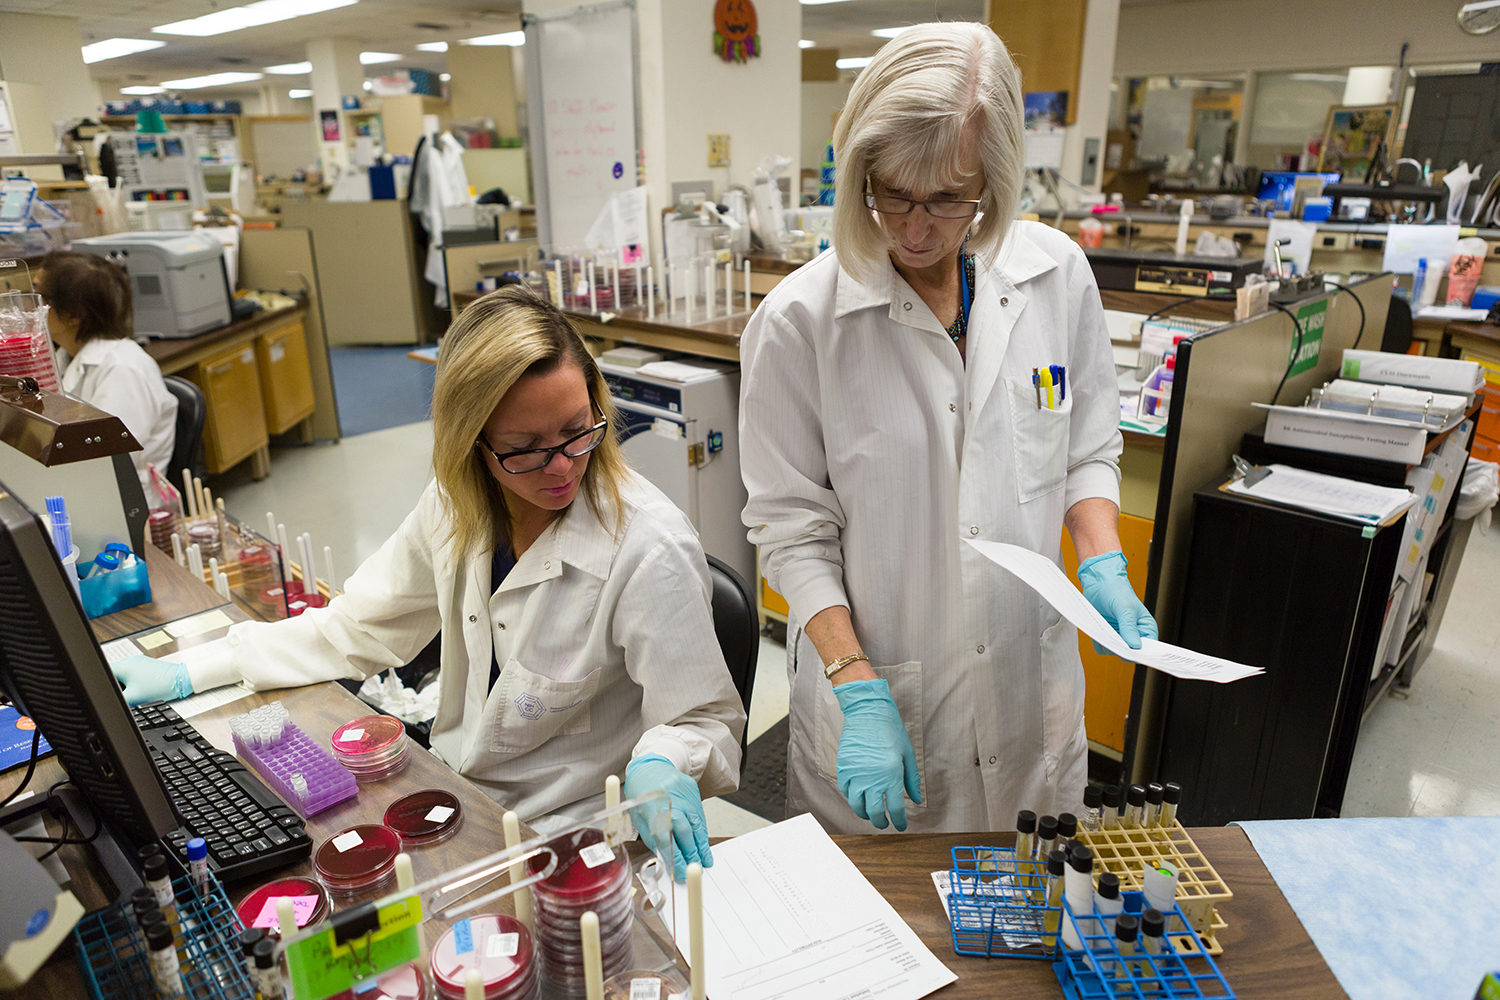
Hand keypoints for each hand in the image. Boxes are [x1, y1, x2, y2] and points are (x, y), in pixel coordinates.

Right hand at [110, 654, 191, 705]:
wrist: (180, 680)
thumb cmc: (159, 687)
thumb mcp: (133, 698)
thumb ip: (118, 700)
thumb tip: (109, 702)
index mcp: (123, 666)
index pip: (103, 673)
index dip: (103, 685)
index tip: (106, 692)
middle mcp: (129, 660)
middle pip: (113, 674)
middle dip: (115, 685)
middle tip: (123, 694)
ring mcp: (138, 660)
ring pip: (123, 673)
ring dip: (124, 684)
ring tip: (134, 691)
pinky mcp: (145, 664)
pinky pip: (132, 672)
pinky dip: (132, 680)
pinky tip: (140, 687)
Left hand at [624, 754, 710, 880]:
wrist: (651, 766)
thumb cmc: (641, 795)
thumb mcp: (639, 818)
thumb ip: (653, 838)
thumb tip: (667, 859)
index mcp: (651, 809)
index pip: (664, 837)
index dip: (674, 856)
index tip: (679, 872)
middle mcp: (669, 800)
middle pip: (684, 830)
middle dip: (691, 852)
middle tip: (697, 868)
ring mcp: (683, 794)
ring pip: (696, 822)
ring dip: (701, 844)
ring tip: (706, 859)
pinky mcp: (693, 791)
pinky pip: (700, 814)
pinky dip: (702, 830)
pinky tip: (703, 842)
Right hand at [833, 679, 920, 830]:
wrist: (867, 711)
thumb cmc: (890, 730)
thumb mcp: (907, 754)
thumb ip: (912, 779)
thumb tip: (916, 799)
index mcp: (891, 775)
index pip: (896, 809)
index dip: (899, 821)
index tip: (901, 825)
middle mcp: (872, 778)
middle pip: (875, 812)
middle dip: (881, 822)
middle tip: (885, 823)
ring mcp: (855, 774)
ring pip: (857, 805)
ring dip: (865, 814)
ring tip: (870, 814)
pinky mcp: (843, 768)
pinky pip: (845, 791)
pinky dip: (852, 798)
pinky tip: (859, 797)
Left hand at [1077, 551, 1157, 652]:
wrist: (1098, 581)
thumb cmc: (1116, 589)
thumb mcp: (1125, 608)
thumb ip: (1129, 627)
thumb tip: (1135, 646)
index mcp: (1146, 628)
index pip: (1149, 649)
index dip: (1142, 654)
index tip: (1131, 653)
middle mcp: (1134, 634)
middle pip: (1130, 654)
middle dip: (1121, 649)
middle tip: (1113, 638)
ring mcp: (1119, 636)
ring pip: (1114, 652)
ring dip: (1108, 644)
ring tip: (1105, 628)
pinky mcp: (1106, 635)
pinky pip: (1102, 648)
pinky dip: (1098, 642)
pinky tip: (1098, 629)